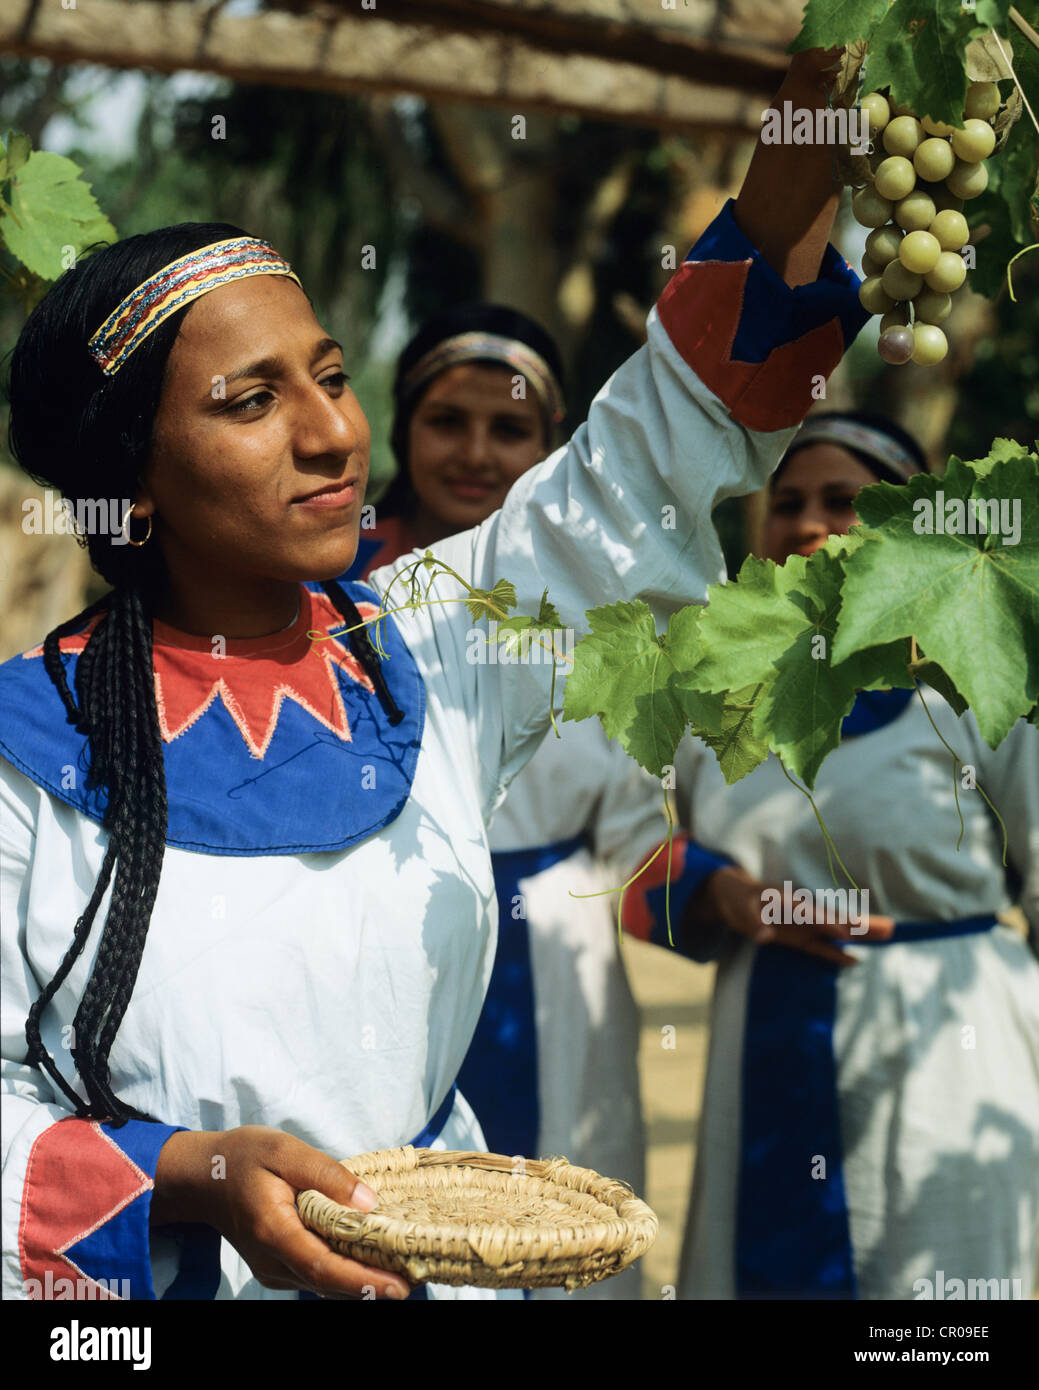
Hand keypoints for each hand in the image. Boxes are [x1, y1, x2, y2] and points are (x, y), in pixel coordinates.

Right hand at [153, 1125, 410, 1298]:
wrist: (205, 1177)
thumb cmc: (245, 1157)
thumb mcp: (286, 1150)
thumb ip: (327, 1176)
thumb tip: (368, 1203)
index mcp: (274, 1231)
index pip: (323, 1267)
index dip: (363, 1281)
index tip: (400, 1288)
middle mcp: (272, 1261)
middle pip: (329, 1283)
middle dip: (373, 1285)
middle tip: (418, 1277)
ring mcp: (273, 1268)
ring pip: (324, 1283)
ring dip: (362, 1280)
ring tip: (406, 1269)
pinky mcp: (278, 1266)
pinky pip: (317, 1273)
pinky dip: (346, 1271)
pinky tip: (373, 1258)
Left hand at [699, 865, 893, 966]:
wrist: (730, 896)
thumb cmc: (737, 897)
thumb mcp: (740, 908)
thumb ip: (753, 920)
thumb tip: (764, 935)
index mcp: (790, 903)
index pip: (815, 915)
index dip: (832, 924)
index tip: (850, 932)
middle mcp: (802, 914)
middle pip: (836, 921)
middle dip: (861, 925)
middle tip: (891, 928)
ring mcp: (802, 927)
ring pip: (835, 934)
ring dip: (859, 936)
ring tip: (887, 936)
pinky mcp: (797, 939)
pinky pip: (820, 948)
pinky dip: (836, 954)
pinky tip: (855, 960)